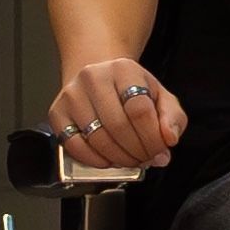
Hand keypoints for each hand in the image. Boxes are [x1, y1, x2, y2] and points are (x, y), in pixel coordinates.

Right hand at [48, 58, 186, 168]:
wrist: (99, 77)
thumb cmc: (130, 89)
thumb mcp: (160, 96)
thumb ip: (172, 117)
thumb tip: (169, 138)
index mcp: (124, 69)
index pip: (140, 110)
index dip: (152, 138)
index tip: (160, 151)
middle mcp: (94, 78)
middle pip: (118, 126)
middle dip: (136, 151)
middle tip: (146, 159)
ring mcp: (72, 95)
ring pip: (97, 138)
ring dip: (118, 158)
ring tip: (131, 160)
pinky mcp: (57, 113)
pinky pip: (74, 146)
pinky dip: (94, 160)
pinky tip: (108, 160)